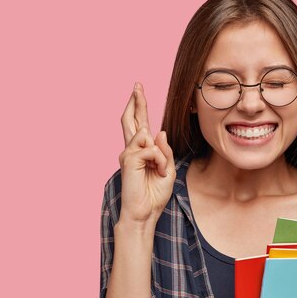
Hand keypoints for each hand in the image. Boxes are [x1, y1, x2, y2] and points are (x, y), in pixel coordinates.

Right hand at [118, 82, 175, 223]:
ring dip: (161, 154)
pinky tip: (158, 171)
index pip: (139, 124)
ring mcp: (128, 154)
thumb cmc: (155, 194)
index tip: (138, 90)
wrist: (145, 212)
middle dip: (136, 101)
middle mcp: (132, 149)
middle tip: (137, 85)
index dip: (139, 106)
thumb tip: (160, 131)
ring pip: (146, 136)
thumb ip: (165, 151)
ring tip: (160, 170)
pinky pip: (151, 150)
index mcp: (142, 151)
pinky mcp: (128, 159)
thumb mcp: (168, 169)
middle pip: (131, 120)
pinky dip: (160, 161)